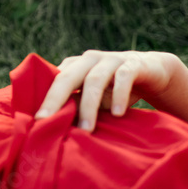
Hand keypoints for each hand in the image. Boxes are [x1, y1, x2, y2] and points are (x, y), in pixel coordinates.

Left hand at [34, 50, 179, 131]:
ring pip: (94, 80)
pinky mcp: (133, 64)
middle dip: (55, 99)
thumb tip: (53, 127)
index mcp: (75, 65)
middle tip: (45, 120)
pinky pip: (123, 77)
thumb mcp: (94, 98)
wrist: (154, 72)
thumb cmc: (115, 88)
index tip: (34, 120)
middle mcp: (89, 59)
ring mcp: (111, 59)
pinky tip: (117, 113)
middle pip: (67, 77)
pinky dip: (118, 94)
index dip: (42, 98)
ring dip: (89, 105)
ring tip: (87, 129)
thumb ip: (76, 106)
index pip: (53, 79)